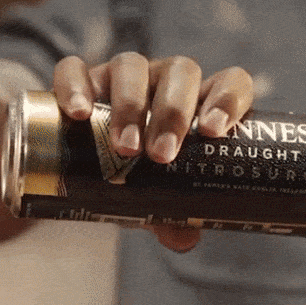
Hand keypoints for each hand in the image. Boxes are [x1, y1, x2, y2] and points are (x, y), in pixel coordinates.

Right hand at [52, 53, 254, 252]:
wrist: (92, 171)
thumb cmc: (142, 180)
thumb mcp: (160, 199)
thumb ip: (175, 217)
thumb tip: (184, 239)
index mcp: (200, 103)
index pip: (229, 83)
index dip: (227, 99)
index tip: (213, 131)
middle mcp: (166, 80)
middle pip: (180, 72)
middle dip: (172, 112)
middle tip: (161, 156)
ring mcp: (125, 74)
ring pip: (132, 66)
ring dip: (130, 104)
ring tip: (124, 148)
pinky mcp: (83, 77)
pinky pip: (76, 68)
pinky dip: (76, 86)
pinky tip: (78, 114)